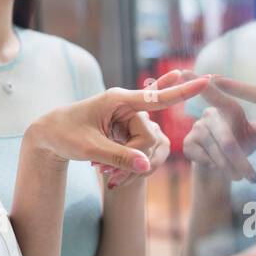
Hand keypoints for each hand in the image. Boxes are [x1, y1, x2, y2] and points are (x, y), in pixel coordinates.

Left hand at [26, 71, 208, 177]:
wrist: (48, 135)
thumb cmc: (65, 135)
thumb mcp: (90, 149)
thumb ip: (119, 157)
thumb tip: (147, 166)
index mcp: (118, 100)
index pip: (157, 97)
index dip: (183, 91)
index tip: (206, 80)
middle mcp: (125, 105)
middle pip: (147, 137)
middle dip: (132, 158)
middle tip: (104, 174)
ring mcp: (126, 118)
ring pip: (143, 147)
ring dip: (125, 163)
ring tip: (100, 171)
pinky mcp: (124, 129)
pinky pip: (136, 149)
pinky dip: (124, 161)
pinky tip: (105, 167)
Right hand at [179, 70, 255, 181]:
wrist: (223, 167)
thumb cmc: (243, 145)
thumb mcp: (255, 137)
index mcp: (227, 108)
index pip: (215, 94)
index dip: (201, 84)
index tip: (183, 71)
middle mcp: (209, 113)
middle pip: (225, 138)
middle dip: (240, 161)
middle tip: (252, 177)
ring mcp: (196, 127)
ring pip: (216, 151)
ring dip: (230, 168)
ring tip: (241, 177)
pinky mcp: (187, 143)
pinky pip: (203, 157)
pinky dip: (215, 167)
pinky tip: (219, 167)